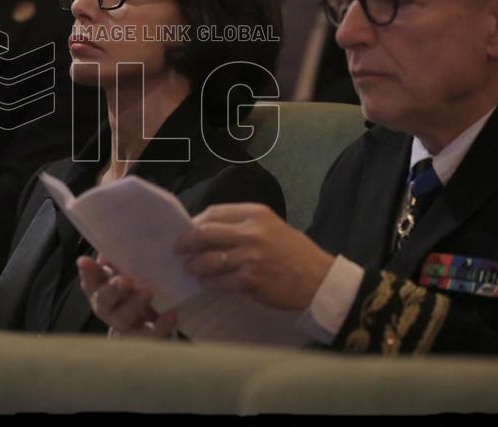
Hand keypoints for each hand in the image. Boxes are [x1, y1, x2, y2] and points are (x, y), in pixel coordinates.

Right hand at [77, 256, 176, 337]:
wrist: (144, 324)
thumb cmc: (130, 289)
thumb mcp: (122, 273)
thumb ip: (117, 261)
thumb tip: (114, 248)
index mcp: (99, 290)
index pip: (90, 280)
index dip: (87, 271)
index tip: (83, 261)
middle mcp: (106, 309)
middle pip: (104, 301)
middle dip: (113, 290)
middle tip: (125, 280)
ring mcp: (123, 325)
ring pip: (124, 319)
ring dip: (134, 306)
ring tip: (147, 292)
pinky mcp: (141, 338)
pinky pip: (149, 335)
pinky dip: (160, 325)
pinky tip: (172, 314)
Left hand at [174, 204, 334, 310]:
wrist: (320, 281)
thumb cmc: (296, 254)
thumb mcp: (272, 227)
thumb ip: (243, 226)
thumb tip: (208, 229)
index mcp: (256, 214)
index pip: (214, 212)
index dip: (196, 222)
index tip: (188, 230)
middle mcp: (251, 232)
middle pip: (205, 233)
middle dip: (186, 242)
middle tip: (177, 249)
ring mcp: (249, 257)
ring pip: (208, 260)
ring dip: (194, 265)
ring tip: (190, 268)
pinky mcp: (250, 280)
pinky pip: (219, 281)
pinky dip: (209, 283)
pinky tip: (207, 283)